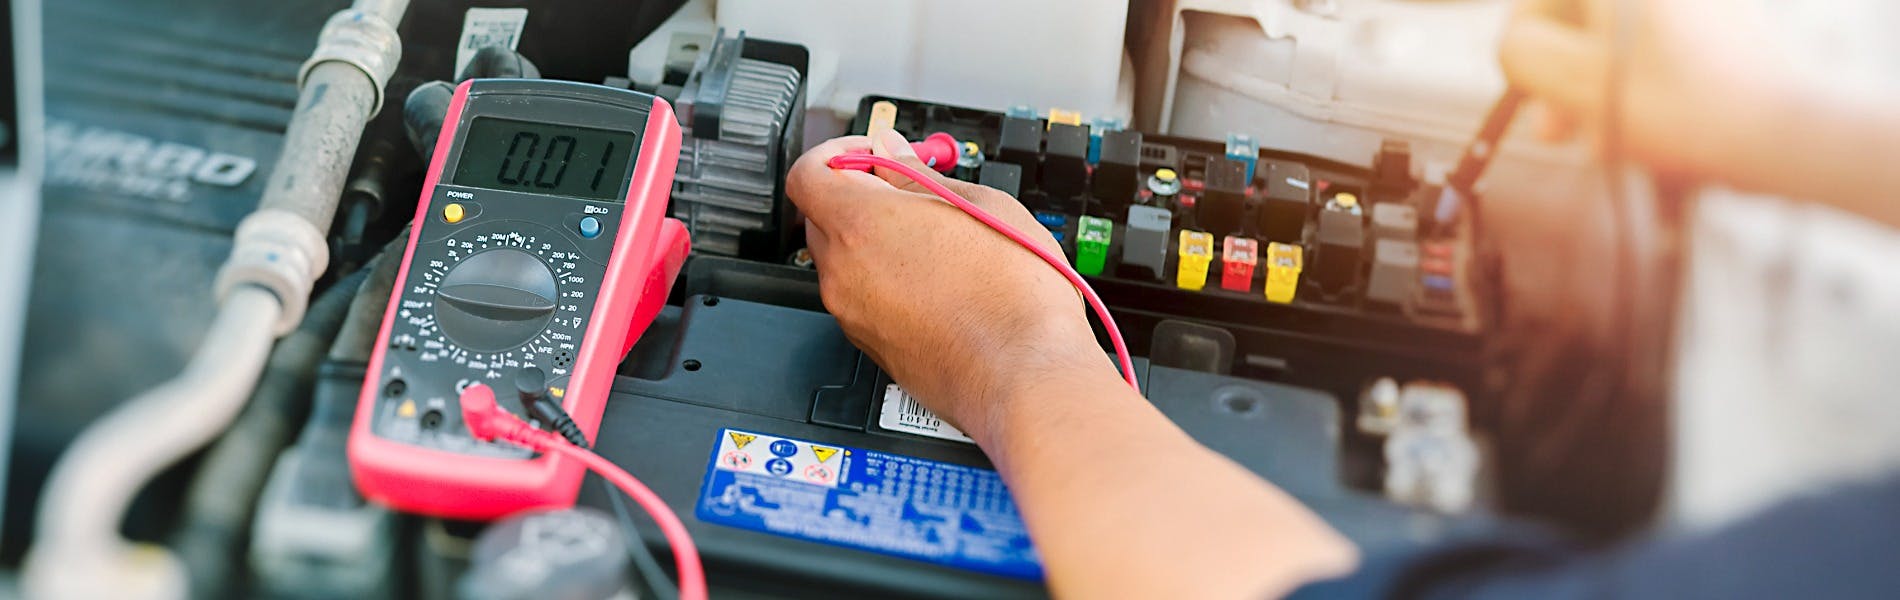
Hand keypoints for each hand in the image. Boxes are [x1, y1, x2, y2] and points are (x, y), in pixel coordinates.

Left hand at [786, 130, 1111, 444]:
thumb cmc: (1013, 296)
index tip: (875, 155)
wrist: (1026, 375)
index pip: (807, 174)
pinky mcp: (872, 348)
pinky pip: (863, 298)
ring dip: (876, 242)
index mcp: (859, 224)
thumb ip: (918, 175)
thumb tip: (892, 154)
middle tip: (912, 193)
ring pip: (845, 261)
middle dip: (860, 196)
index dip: (838, 155)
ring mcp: (853, 316)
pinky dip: (887, 281)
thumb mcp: (978, 205)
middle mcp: (843, 273)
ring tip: (939, 242)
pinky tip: (939, 281)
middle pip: (822, 216)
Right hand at [1499, 0, 1791, 181]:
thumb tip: (1516, 46)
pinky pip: (1657, 52)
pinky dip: (1637, 86)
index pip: (1539, 0)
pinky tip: (1639, 134)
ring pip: (1617, 41)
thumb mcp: (1573, 83)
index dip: (1522, 43)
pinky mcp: (1725, 31)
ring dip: (1594, 90)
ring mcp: (1699, 6)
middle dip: (1560, 75)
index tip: (1527, 89)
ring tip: (1595, 144)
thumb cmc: (1678, 108)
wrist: (1786, 135)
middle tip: (1552, 130)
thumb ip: (1521, 53)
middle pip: (1581, 18)